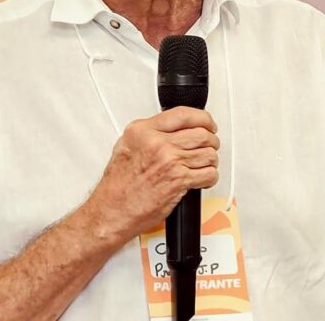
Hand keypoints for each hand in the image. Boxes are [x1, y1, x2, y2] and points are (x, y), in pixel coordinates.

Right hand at [87, 106, 219, 243]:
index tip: (208, 123)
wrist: (113, 210)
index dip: (203, 118)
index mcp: (143, 131)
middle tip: (210, 145)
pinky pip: (209, 174)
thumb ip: (148, 132)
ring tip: (205, 163)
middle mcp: (157, 143)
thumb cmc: (118, 183)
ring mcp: (169, 161)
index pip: (184, 114)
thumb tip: (170, 126)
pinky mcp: (179, 181)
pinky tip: (202, 178)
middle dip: (211, 140)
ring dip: (211, 160)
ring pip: (209, 153)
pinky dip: (210, 177)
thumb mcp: (126, 145)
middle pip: (201, 133)